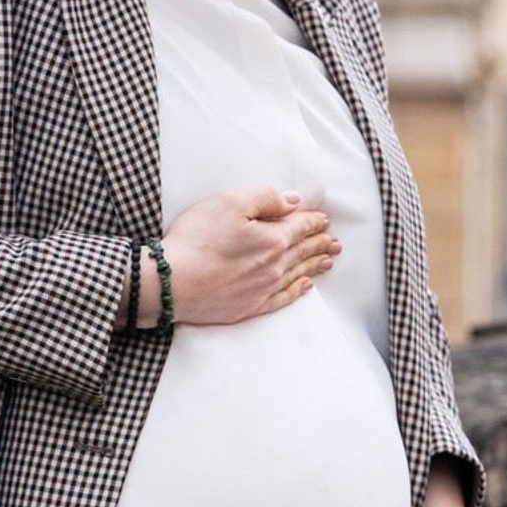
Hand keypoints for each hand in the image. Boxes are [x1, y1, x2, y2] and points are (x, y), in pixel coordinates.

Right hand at [161, 186, 338, 325]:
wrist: (171, 283)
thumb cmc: (196, 239)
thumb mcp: (229, 203)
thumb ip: (265, 199)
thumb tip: (292, 202)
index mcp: (273, 238)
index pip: (300, 227)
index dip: (313, 221)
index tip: (323, 219)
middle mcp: (274, 266)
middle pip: (302, 251)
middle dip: (320, 243)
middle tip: (335, 242)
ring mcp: (263, 289)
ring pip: (297, 274)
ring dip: (314, 265)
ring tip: (328, 260)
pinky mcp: (249, 306)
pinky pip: (282, 298)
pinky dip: (297, 290)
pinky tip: (305, 286)